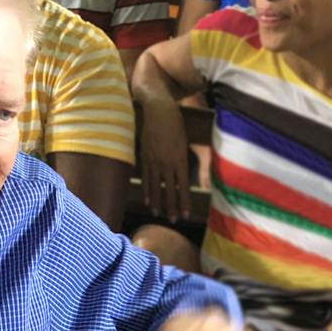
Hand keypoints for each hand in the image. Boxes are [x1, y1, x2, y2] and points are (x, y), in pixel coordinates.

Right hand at [139, 98, 191, 223]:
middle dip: (172, 206)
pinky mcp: (145, 157)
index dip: (184, 202)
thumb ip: (182, 160)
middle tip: (174, 220)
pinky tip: (149, 202)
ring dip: (158, 203)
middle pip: (170, 190)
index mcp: (180, 159)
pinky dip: (148, 191)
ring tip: (159, 215)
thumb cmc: (175, 124)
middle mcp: (167, 163)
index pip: (183, 186)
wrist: (158, 109)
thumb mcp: (184, 142)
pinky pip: (146, 178)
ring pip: (156, 187)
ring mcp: (154, 161)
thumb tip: (183, 177)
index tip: (186, 214)